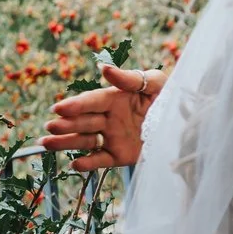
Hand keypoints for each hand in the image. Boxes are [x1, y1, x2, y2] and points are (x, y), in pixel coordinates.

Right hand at [38, 65, 162, 169]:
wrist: (186, 125)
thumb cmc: (170, 96)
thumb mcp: (155, 83)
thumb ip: (129, 78)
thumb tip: (104, 68)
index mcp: (115, 98)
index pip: (91, 102)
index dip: (75, 105)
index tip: (57, 108)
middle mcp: (109, 118)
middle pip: (83, 122)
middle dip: (65, 124)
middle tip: (49, 127)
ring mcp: (112, 137)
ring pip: (84, 141)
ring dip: (66, 142)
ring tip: (46, 144)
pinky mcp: (119, 155)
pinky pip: (100, 160)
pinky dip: (88, 163)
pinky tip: (74, 164)